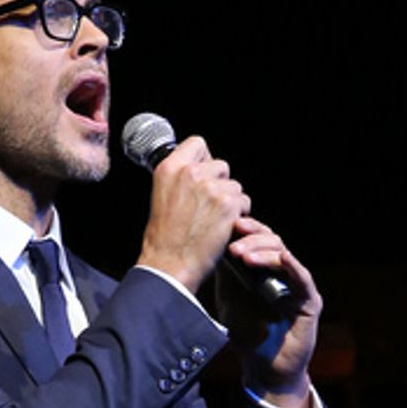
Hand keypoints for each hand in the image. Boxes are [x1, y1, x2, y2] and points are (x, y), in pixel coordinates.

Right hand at [135, 135, 249, 293]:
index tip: (206, 174)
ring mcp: (210, 188)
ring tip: (215, 220)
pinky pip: (244, 201)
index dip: (206, 159)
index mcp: (170, 168)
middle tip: (210, 206)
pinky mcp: (227, 205)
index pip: (198, 144)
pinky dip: (239, 215)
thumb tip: (200, 169)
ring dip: (230, 201)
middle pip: (221, 165)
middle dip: (220, 184)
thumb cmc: (164, 238)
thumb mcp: (162, 196)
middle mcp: (191, 174)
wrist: (170, 263)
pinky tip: (224, 227)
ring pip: (234, 185)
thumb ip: (180, 178)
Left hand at [217, 216, 322, 407]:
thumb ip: (226, 274)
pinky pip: (303, 280)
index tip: (227, 226)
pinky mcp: (310, 302)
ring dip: (265, 252)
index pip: (258, 239)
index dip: (245, 229)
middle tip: (233, 247)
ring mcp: (298, 286)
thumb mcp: (229, 298)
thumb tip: (212, 243)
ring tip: (245, 256)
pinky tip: (283, 258)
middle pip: (272, 241)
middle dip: (252, 240)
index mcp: (265, 268)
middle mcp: (284, 273)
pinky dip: (294, 267)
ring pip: (285, 256)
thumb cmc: (248, 335)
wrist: (264, 370)